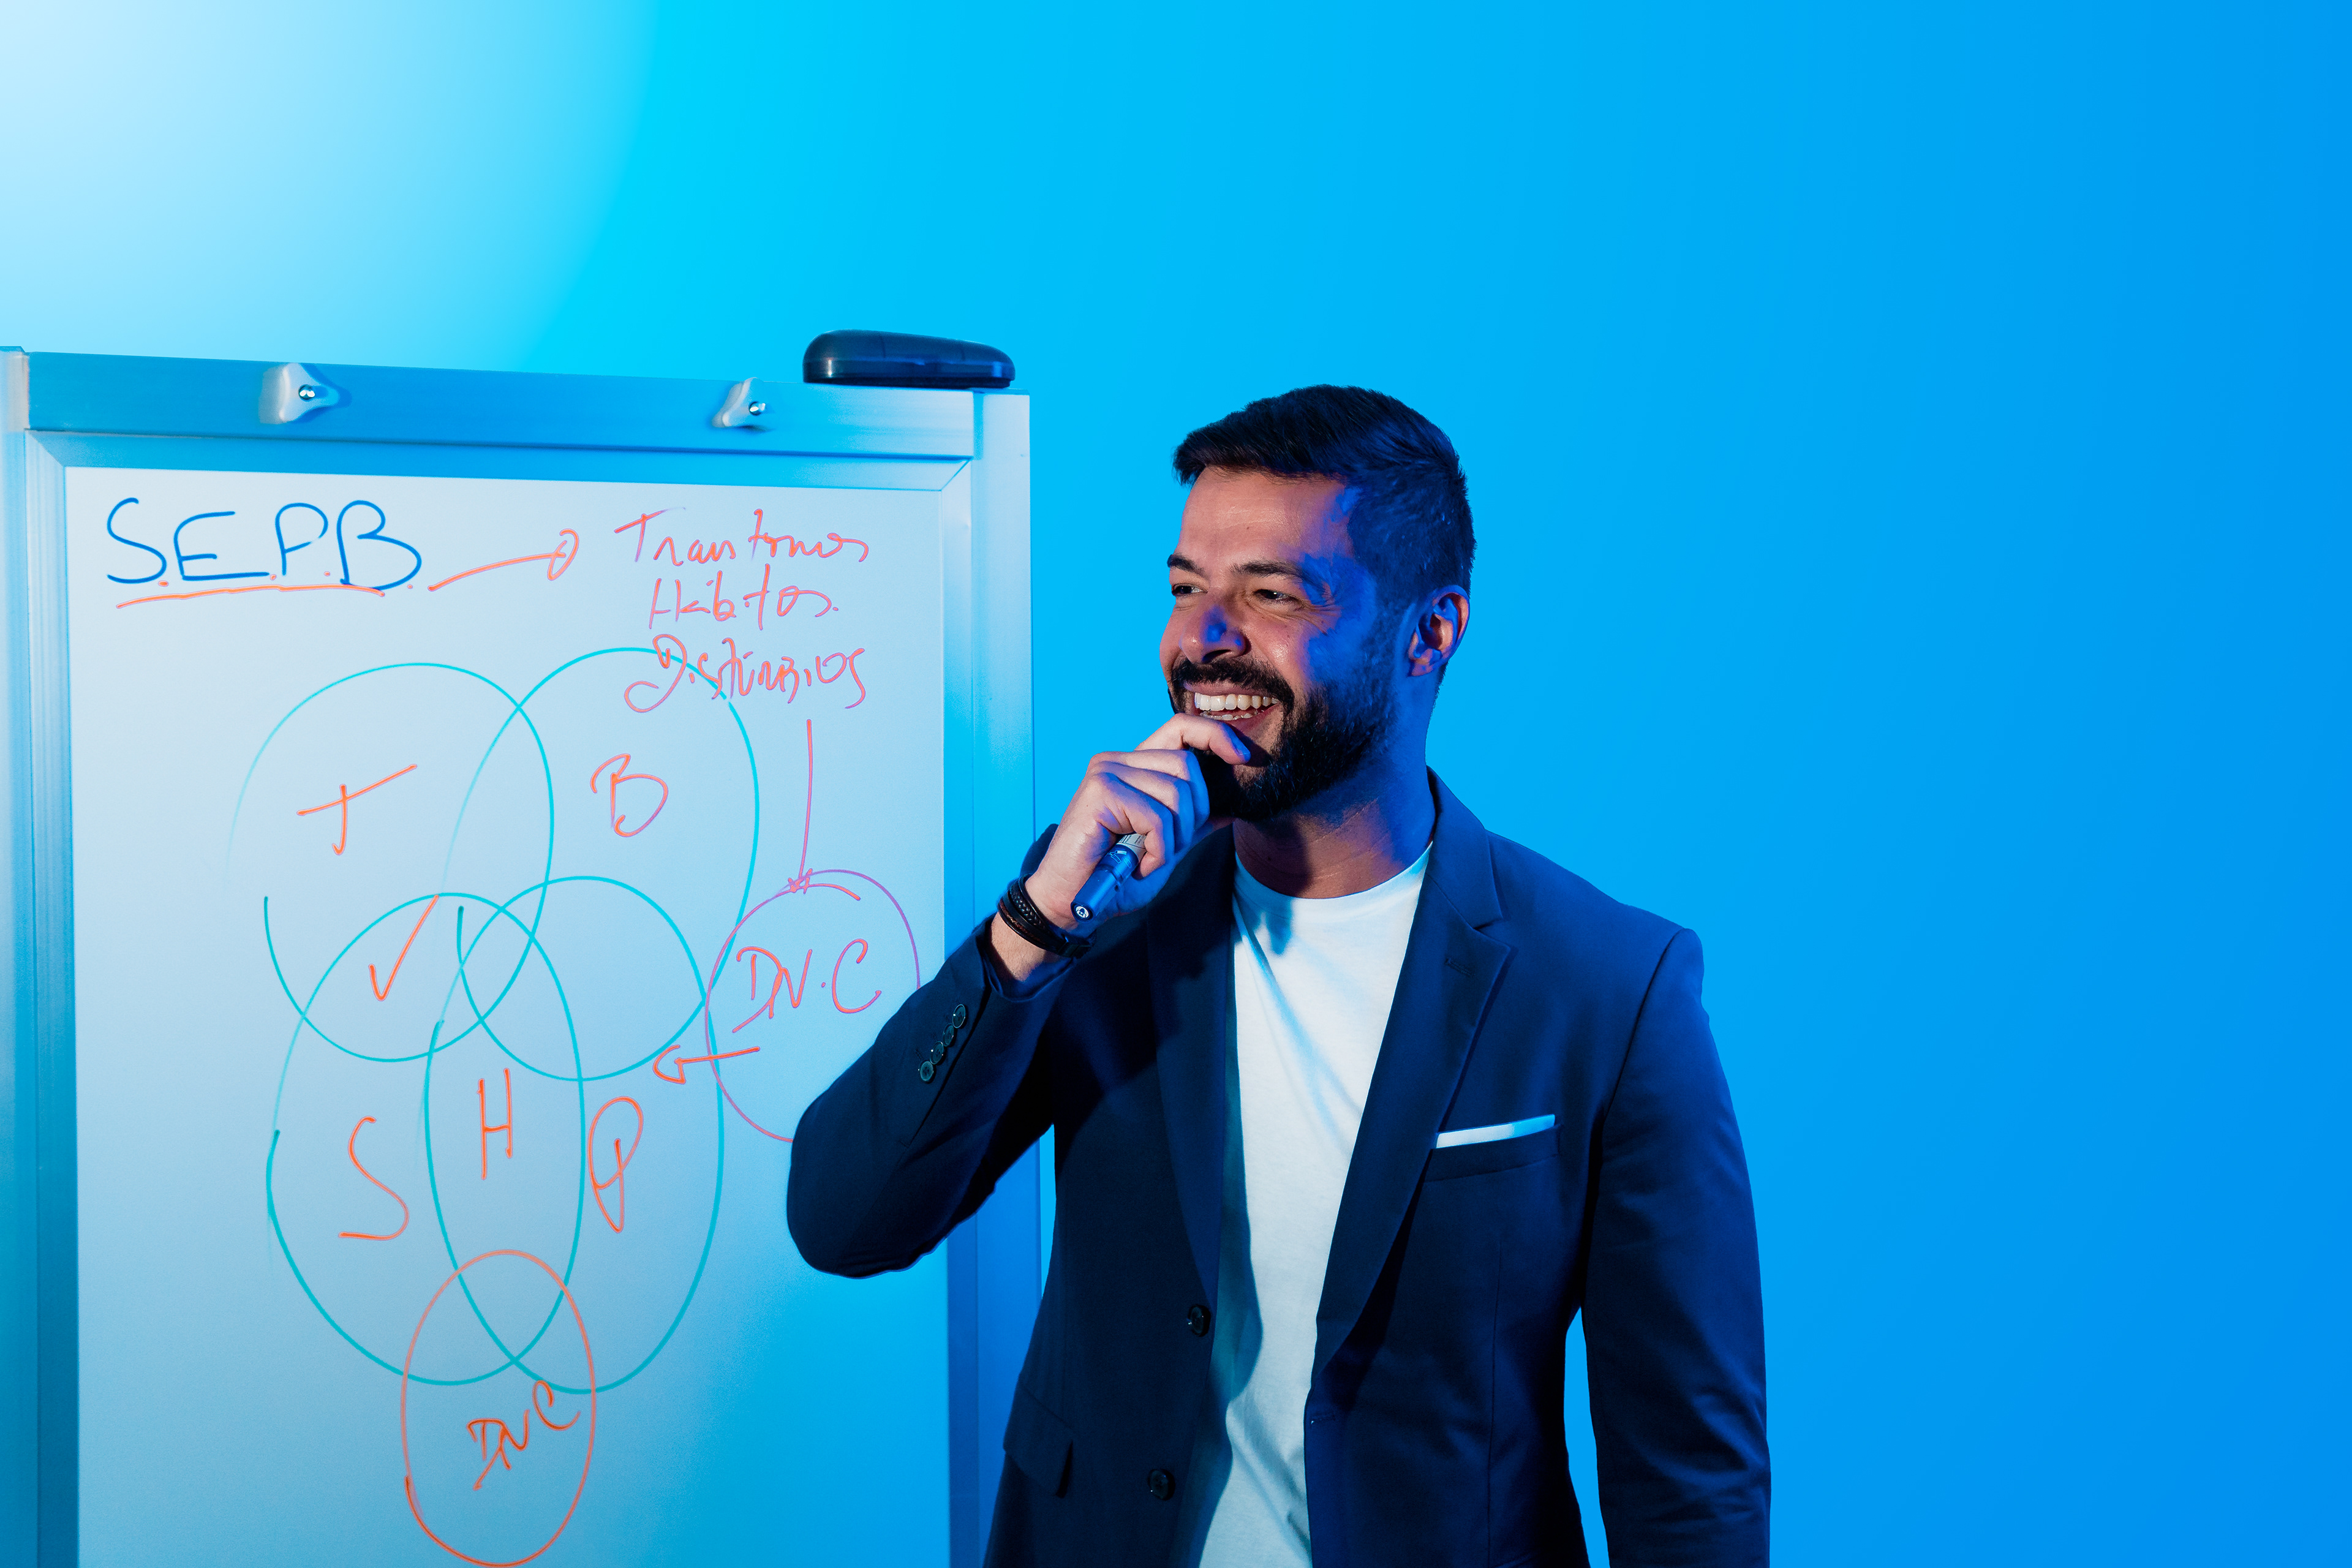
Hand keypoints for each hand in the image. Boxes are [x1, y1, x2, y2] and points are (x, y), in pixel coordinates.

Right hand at [985, 714, 1258, 983]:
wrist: (1072, 904)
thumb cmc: (1115, 876)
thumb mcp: (1167, 846)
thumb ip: (1193, 823)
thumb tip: (1231, 807)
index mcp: (1134, 765)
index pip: (1182, 727)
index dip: (1218, 735)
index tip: (1245, 757)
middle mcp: (1118, 760)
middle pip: (1187, 765)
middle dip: (1193, 813)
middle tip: (1168, 846)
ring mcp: (1106, 772)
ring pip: (1177, 792)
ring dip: (1173, 839)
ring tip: (1147, 857)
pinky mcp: (1099, 792)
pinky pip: (1157, 817)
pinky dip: (1157, 850)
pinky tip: (1136, 863)